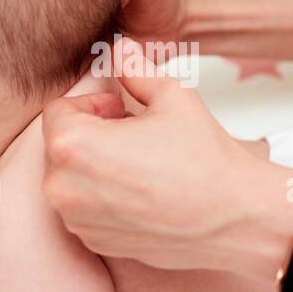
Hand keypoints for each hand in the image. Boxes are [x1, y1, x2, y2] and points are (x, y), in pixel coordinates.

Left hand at [42, 37, 292, 273]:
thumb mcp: (171, 95)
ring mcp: (78, 221)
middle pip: (59, 147)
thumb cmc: (205, 160)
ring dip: (93, 167)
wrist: (236, 219)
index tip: (118, 109)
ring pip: (69, 179)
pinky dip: (102, 197)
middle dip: (89, 134)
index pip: (57, 111)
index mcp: (73, 146)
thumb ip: (135, 68)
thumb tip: (120, 49)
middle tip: (131, 132)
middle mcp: (64, 188)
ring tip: (137, 162)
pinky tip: (141, 191)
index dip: (90, 103)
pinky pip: (84, 210)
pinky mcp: (95, 242)